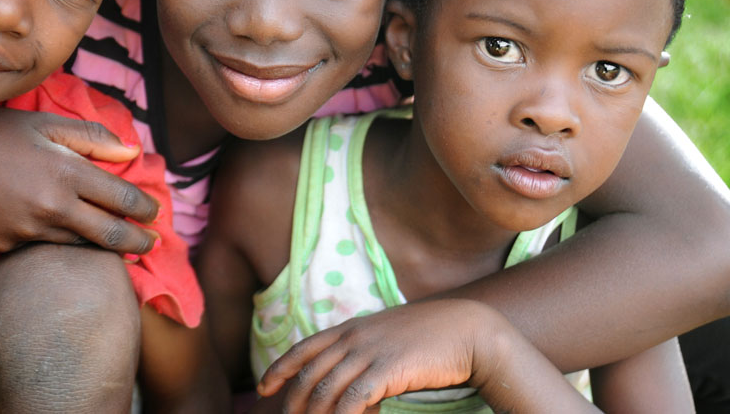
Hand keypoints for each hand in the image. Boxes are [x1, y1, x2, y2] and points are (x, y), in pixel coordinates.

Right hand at [0, 107, 160, 252]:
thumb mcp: (40, 123)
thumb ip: (89, 138)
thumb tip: (130, 153)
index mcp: (66, 172)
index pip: (123, 200)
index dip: (145, 208)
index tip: (155, 212)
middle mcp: (51, 207)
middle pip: (110, 236)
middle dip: (137, 241)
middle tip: (151, 243)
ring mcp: (26, 231)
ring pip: (76, 246)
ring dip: (97, 244)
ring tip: (111, 240)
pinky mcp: (1, 245)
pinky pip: (39, 247)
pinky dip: (54, 240)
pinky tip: (56, 231)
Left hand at [258, 299, 483, 413]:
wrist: (467, 330)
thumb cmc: (431, 337)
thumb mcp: (387, 337)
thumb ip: (363, 350)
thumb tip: (347, 375)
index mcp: (352, 328)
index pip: (304, 348)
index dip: (279, 369)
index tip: (263, 389)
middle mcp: (354, 337)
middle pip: (308, 373)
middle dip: (292, 402)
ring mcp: (369, 352)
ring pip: (326, 390)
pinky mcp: (387, 369)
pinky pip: (354, 400)